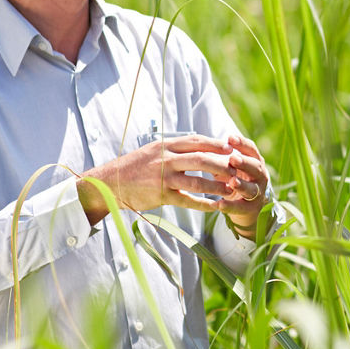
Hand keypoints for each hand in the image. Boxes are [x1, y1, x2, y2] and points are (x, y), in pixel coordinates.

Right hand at [77, 134, 234, 224]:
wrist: (110, 183)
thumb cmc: (135, 166)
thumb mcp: (154, 150)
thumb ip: (175, 149)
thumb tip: (200, 146)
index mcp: (166, 145)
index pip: (198, 141)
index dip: (217, 144)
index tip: (233, 147)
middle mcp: (166, 159)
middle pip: (202, 159)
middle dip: (223, 164)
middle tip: (238, 169)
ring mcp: (164, 177)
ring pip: (197, 180)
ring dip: (217, 186)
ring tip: (231, 190)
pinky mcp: (160, 195)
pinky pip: (187, 200)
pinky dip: (203, 204)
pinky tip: (215, 207)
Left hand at [217, 133, 271, 237]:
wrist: (246, 207)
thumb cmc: (236, 181)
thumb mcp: (231, 168)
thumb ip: (221, 159)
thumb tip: (202, 148)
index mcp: (255, 162)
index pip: (251, 150)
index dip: (242, 144)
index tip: (230, 138)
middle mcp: (260, 176)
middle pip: (255, 167)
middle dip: (244, 163)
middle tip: (233, 159)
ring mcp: (257, 193)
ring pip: (251, 188)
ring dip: (241, 185)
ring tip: (232, 182)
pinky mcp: (251, 209)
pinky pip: (241, 208)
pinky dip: (229, 206)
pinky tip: (218, 204)